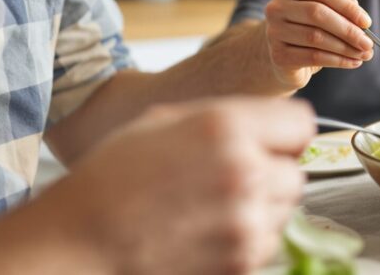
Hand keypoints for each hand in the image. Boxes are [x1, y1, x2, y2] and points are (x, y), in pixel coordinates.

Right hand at [49, 98, 314, 274]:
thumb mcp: (163, 122)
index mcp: (226, 127)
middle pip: (296, 171)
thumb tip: (272, 124)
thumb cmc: (111, 181)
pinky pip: (268, 242)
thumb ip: (226, 117)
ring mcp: (246, 223)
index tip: (271, 140)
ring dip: (262, 206)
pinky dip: (247, 238)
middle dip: (271, 172)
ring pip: (285, 209)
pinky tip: (207, 232)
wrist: (77, 246)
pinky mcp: (242, 262)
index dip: (285, 132)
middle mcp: (245, 172)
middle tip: (229, 177)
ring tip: (212, 206)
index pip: (302, 124)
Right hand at [264, 0, 373, 87]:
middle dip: (348, 29)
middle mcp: (277, 7)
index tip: (367, 22)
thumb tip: (361, 18)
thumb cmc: (310, 26)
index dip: (347, 7)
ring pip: (316, 37)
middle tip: (368, 43)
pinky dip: (338, 61)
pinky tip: (352, 62)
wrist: (285, 55)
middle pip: (317, 13)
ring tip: (364, 54)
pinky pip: (313, 57)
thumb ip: (343, 4)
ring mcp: (274, 32)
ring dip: (346, 48)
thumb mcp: (326, 9)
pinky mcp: (278, 56)